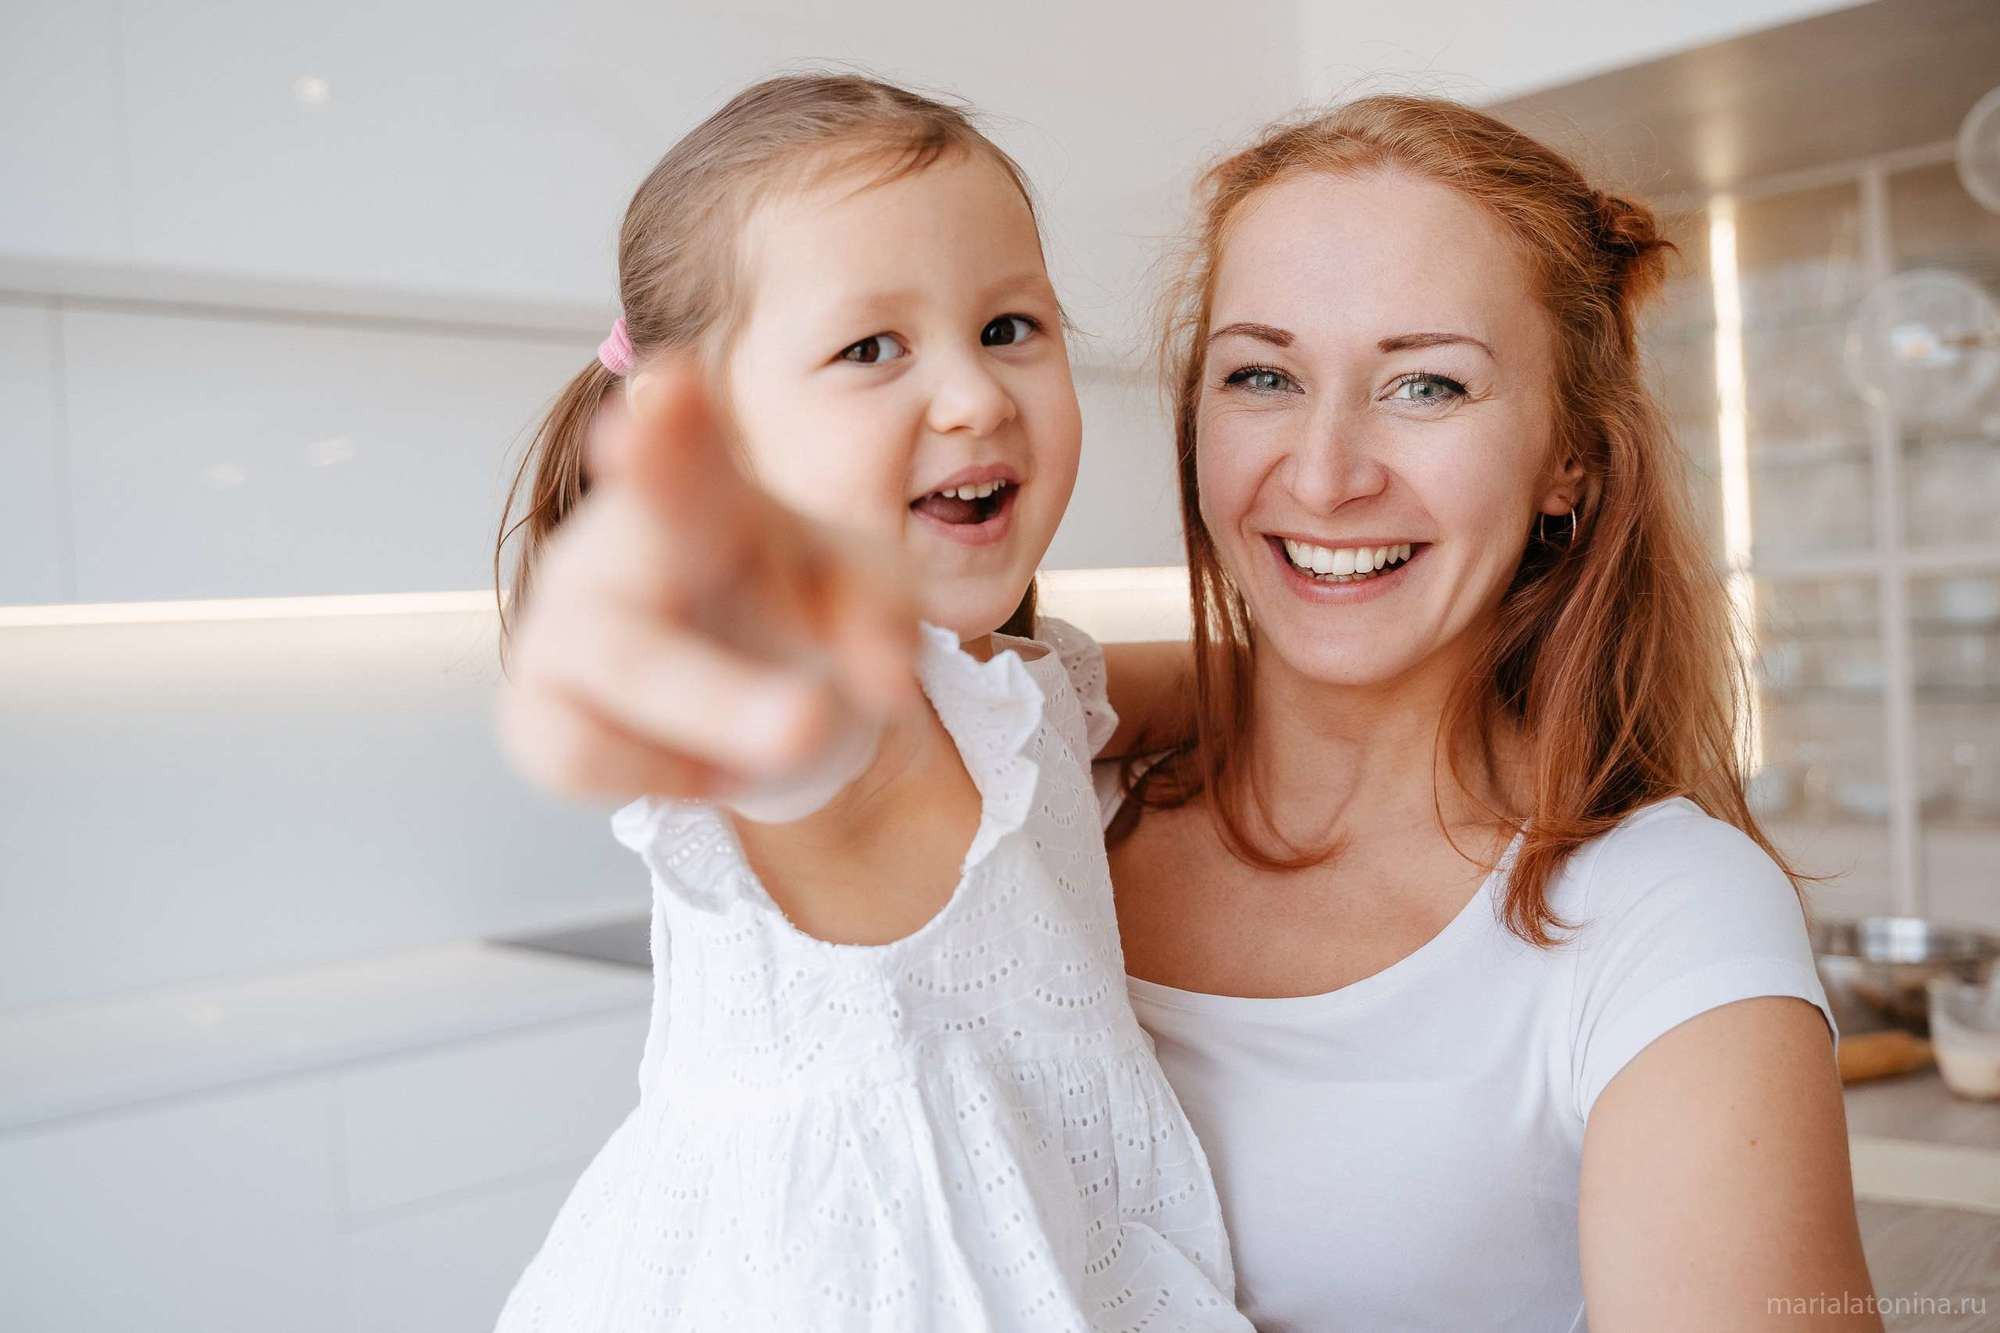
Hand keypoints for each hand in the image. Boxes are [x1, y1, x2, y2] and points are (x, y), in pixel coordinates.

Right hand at [495, 362, 920, 803]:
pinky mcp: (535, 716)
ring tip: (794, 736)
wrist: (762, 704)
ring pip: (616, 679)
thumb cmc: (799, 608)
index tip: (670, 383)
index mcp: (700, 493)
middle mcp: (613, 548)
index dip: (672, 425)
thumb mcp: (869, 596)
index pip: (683, 449)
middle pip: (633, 568)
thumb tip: (884, 684)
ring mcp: (561, 629)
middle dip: (707, 623)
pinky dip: (669, 776)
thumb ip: (886, 617)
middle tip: (809, 716)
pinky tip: (703, 763)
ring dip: (718, 724)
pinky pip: (586, 757)